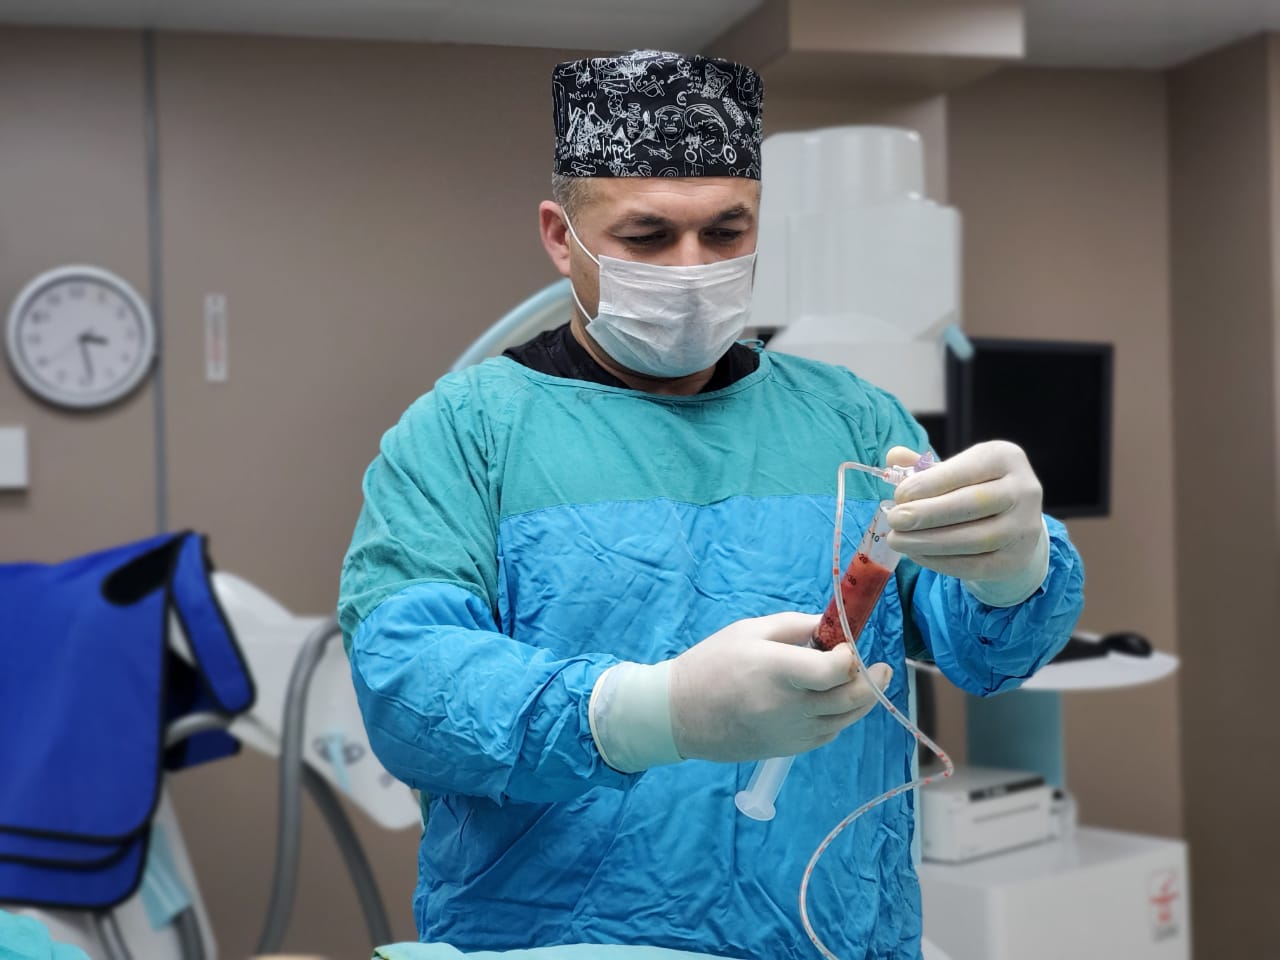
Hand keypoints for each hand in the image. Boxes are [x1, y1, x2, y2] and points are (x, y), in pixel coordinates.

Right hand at [668, 613, 891, 763]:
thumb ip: (795, 626)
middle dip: (872, 680)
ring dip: (861, 699)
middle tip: (880, 667)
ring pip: (846, 719)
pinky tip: (834, 701)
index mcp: (778, 671)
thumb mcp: (749, 631)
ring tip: (865, 682)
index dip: (850, 657)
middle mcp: (790, 706)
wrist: (681, 715)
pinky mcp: (790, 749)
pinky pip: (829, 732)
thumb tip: (831, 627)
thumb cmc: (712, 664)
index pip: (834, 670)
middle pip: (850, 698)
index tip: (845, 646)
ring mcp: (792, 732)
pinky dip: (840, 716)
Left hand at [884, 441, 1048, 604]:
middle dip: (926, 514)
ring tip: (897, 540)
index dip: (930, 483)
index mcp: (1006, 458)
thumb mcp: (953, 471)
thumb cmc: (972, 490)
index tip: (899, 495)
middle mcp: (1024, 490)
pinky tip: (915, 555)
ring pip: (974, 539)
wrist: (1011, 525)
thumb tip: (893, 456)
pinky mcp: (1016, 559)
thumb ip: (923, 465)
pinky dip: (940, 562)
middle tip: (894, 520)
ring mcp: (1025, 527)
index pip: (966, 469)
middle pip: (972, 504)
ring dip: (928, 542)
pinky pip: (975, 565)